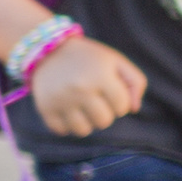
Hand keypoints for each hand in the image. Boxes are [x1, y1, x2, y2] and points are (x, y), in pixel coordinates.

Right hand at [29, 37, 146, 137]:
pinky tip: (67, 111)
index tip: (110, 91)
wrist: (48, 50)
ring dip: (86, 121)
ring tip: (82, 107)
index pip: (122, 107)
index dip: (120, 102)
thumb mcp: (115, 61)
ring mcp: (61, 100)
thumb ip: (135, 82)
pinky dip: (66, 124)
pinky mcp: (45, 108)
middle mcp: (80, 89)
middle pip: (104, 121)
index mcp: (100, 76)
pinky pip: (62, 130)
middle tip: (96, 100)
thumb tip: (134, 109)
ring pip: (83, 130)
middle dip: (104, 113)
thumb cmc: (89, 58)